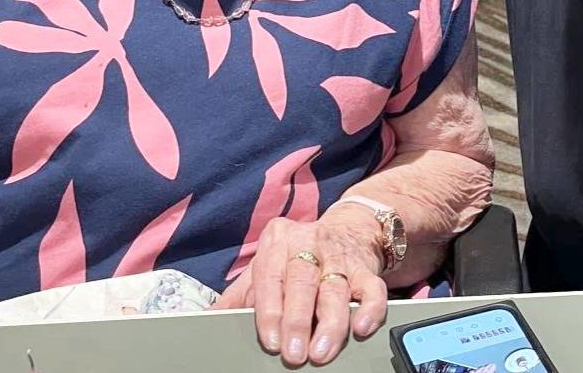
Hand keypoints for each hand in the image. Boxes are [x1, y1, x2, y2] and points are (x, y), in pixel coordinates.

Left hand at [211, 210, 387, 365]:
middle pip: (303, 281)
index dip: (270, 310)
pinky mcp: (367, 268)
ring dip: (330, 322)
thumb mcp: (266, 264)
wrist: (349, 228)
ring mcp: (340, 256)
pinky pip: (373, 288)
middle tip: (294, 353)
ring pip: (336, 288)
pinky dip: (370, 308)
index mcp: (277, 242)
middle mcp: (309, 244)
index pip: (270, 276)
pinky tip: (362, 327)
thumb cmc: (298, 254)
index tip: (270, 340)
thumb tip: (209, 318)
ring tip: (322, 351)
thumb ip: (241, 293)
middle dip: (298, 320)